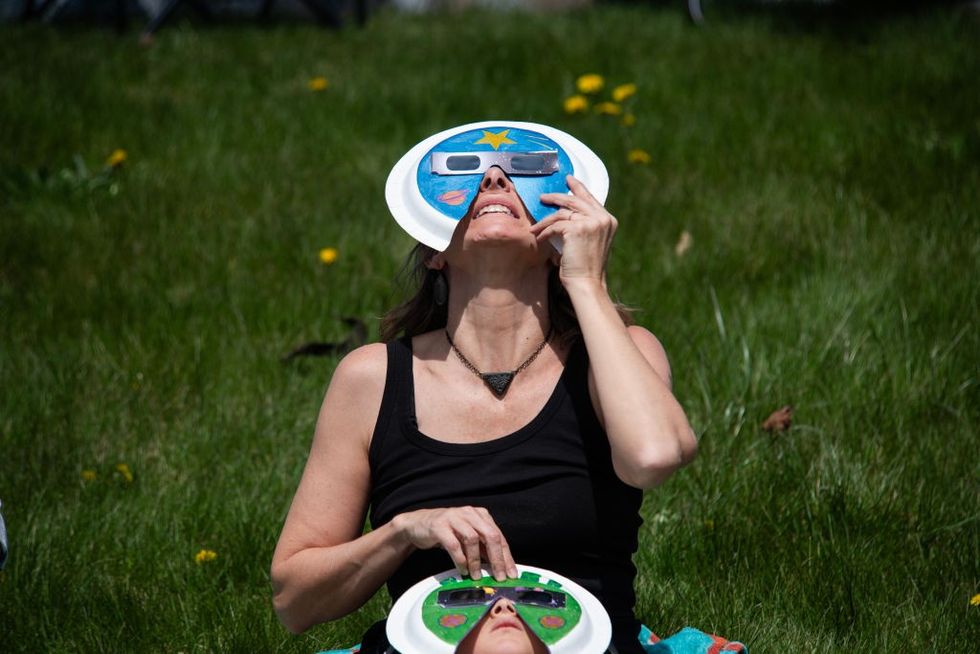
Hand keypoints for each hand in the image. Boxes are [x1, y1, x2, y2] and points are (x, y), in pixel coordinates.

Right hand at [392, 506, 517, 580]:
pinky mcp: (440, 526)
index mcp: (480, 515)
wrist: (418, 524)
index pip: (498, 536)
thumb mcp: (467, 537)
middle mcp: (469, 513)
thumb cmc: (447, 532)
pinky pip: (454, 544)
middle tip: (500, 576)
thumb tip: (499, 567)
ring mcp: (454, 518)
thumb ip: (482, 548)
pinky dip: (460, 559)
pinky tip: (462, 570)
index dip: (506, 556)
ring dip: (476, 561)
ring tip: (476, 576)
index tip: (511, 574)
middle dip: (497, 558)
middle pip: (490, 535)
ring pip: (472, 539)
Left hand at [532, 175, 616, 284]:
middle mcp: (602, 218)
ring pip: (561, 213)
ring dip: (545, 220)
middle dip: (557, 197)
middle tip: (543, 197)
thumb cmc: (586, 267)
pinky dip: (544, 232)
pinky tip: (539, 237)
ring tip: (535, 226)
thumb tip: (566, 214)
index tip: (569, 179)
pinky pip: (555, 225)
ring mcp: (591, 222)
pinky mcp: (577, 229)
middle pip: (575, 200)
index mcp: (608, 220)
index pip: (590, 199)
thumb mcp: (590, 241)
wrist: (587, 283)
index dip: (578, 188)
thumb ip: (585, 225)